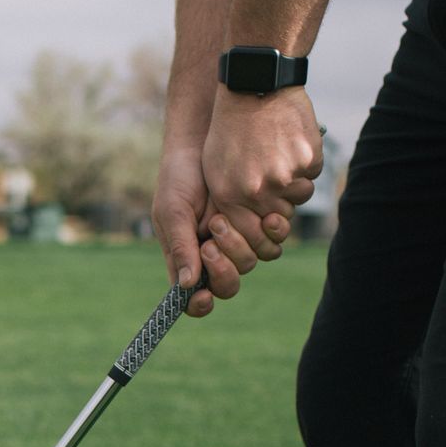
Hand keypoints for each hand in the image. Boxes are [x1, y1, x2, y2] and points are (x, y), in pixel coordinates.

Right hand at [155, 146, 295, 317]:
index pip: (193, 297)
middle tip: (210, 245)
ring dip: (239, 245)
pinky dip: (269, 232)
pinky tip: (262, 217)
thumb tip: (186, 286)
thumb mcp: (173, 211)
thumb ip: (180, 248)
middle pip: (227, 285)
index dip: (199, 305)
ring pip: (250, 263)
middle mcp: (214, 255)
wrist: (207, 142)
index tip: (204, 297)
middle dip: (222, 270)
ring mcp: (239, 240)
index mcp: (186, 259)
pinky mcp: (259, 223)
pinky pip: (272, 242)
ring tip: (221, 217)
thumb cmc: (179, 177)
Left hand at [199, 85, 322, 255]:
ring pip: (300, 195)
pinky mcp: (307, 159)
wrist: (253, 85)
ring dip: (295, 180)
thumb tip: (248, 229)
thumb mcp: (215, 167)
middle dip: (280, 202)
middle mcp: (258, 191)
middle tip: (274, 174)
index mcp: (231, 196)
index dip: (262, 226)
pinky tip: (290, 139)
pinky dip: (306, 159)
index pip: (254, 234)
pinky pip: (313, 173)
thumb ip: (230, 200)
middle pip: (281, 217)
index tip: (264, 213)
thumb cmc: (230, 127)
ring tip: (279, 152)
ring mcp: (285, 176)